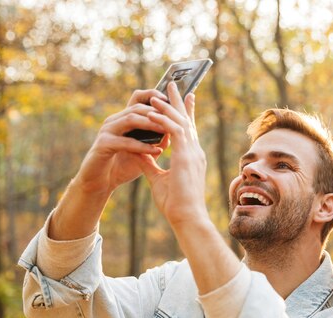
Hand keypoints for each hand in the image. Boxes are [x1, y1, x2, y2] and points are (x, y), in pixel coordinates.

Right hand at [74, 89, 168, 194]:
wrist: (100, 183)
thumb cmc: (122, 167)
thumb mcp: (143, 153)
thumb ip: (155, 142)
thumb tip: (172, 133)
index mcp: (123, 119)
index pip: (138, 98)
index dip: (155, 95)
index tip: (172, 100)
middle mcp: (114, 121)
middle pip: (137, 107)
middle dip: (157, 111)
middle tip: (175, 117)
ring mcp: (107, 131)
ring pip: (131, 119)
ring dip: (151, 124)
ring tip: (167, 131)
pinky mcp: (103, 144)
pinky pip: (125, 142)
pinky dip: (142, 146)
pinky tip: (156, 150)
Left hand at [138, 82, 208, 227]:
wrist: (186, 217)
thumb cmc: (175, 204)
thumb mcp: (158, 179)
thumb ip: (149, 163)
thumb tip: (138, 151)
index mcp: (190, 157)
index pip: (187, 130)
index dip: (184, 113)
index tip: (183, 98)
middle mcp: (194, 151)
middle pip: (186, 120)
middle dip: (179, 102)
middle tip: (173, 85)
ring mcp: (192, 153)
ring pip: (181, 122)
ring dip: (169, 106)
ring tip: (158, 93)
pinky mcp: (186, 156)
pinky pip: (175, 131)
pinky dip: (164, 120)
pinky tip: (153, 113)